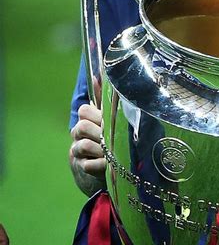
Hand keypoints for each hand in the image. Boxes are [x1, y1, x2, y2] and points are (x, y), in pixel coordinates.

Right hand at [69, 79, 106, 195]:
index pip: (84, 110)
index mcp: (87, 119)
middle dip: (100, 131)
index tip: (110, 119)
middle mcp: (79, 134)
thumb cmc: (110, 138)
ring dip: (101, 148)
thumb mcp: (111, 118)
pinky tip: (110, 164)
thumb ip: (106, 99)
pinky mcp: (81, 169)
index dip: (97, 114)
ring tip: (114, 150)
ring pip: (83, 145)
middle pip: (82, 126)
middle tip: (114, 135)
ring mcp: (78, 152)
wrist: (105, 167)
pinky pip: (87, 165)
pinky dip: (100, 164)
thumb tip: (100, 75)